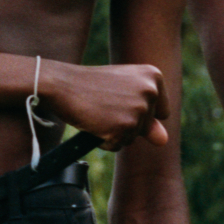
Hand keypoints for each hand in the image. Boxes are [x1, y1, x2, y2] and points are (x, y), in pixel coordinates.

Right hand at [42, 61, 170, 150]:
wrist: (60, 84)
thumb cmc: (89, 85)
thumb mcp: (122, 92)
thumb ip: (148, 115)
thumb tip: (163, 140)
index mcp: (153, 76)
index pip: (161, 112)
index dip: (140, 112)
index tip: (120, 100)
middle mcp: (150, 91)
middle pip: (147, 126)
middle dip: (126, 122)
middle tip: (104, 104)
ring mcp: (138, 110)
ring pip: (132, 138)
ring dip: (114, 132)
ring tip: (98, 111)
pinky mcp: (123, 127)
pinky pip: (117, 146)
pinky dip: (103, 140)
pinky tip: (93, 122)